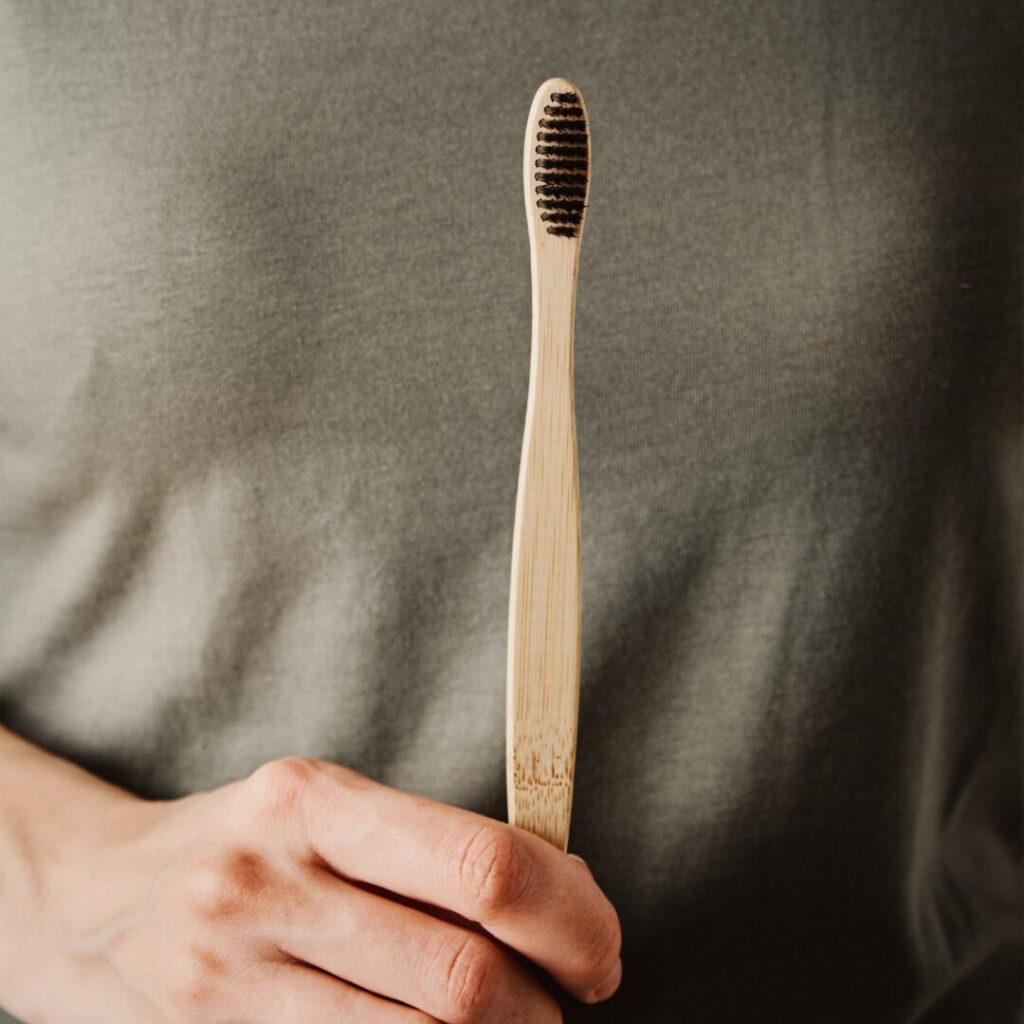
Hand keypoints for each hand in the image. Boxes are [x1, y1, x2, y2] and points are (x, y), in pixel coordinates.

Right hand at [4, 754, 621, 1021]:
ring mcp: (232, 978)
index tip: (601, 945)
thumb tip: (562, 895)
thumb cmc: (243, 845)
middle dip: (549, 1002)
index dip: (569, 915)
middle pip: (463, 973)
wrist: (89, 902)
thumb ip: (428, 849)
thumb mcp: (322, 809)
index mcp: (313, 800)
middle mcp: (268, 883)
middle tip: (574, 998)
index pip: (480, 861)